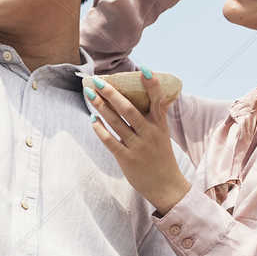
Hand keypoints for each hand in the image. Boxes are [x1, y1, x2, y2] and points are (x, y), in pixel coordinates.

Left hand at [84, 72, 189, 212]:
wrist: (166, 186)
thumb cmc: (161, 156)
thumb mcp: (163, 134)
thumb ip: (156, 115)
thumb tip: (156, 94)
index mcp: (160, 125)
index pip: (158, 101)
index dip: (152, 85)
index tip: (144, 69)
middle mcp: (150, 133)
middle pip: (129, 109)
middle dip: (112, 94)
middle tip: (99, 81)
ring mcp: (138, 146)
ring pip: (116, 123)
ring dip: (101, 107)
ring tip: (89, 94)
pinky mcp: (127, 159)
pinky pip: (110, 141)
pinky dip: (100, 130)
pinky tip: (92, 119)